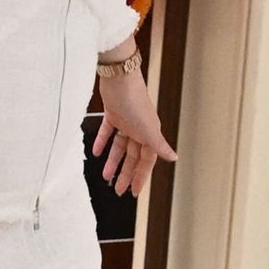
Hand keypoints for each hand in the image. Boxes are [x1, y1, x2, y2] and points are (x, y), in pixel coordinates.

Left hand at [94, 69, 177, 195]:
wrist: (119, 77)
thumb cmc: (136, 100)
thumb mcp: (148, 128)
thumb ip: (158, 145)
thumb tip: (173, 158)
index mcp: (149, 134)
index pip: (146, 161)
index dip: (141, 177)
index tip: (135, 192)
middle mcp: (138, 129)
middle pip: (132, 157)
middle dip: (126, 174)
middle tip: (118, 189)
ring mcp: (126, 121)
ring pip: (119, 147)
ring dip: (113, 161)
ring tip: (105, 175)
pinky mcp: (113, 113)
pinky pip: (107, 132)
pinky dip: (101, 142)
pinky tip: (95, 152)